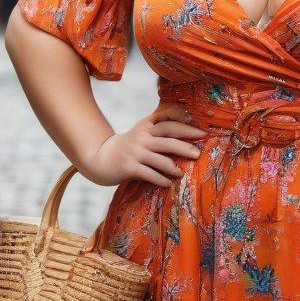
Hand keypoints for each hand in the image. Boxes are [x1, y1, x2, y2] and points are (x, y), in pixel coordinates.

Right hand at [81, 103, 206, 187]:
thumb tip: (187, 117)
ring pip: (161, 159)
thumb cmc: (129, 145)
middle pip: (168, 137)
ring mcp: (135, 152)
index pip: (166, 116)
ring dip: (175, 167)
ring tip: (183, 173)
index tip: (195, 122)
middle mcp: (141, 136)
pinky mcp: (130, 167)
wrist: (101, 158)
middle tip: (198, 153)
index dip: (181, 117)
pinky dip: (162, 180)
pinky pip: (151, 175)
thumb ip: (159, 123)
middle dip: (185, 144)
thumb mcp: (142, 130)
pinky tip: (169, 184)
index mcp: (146, 125)